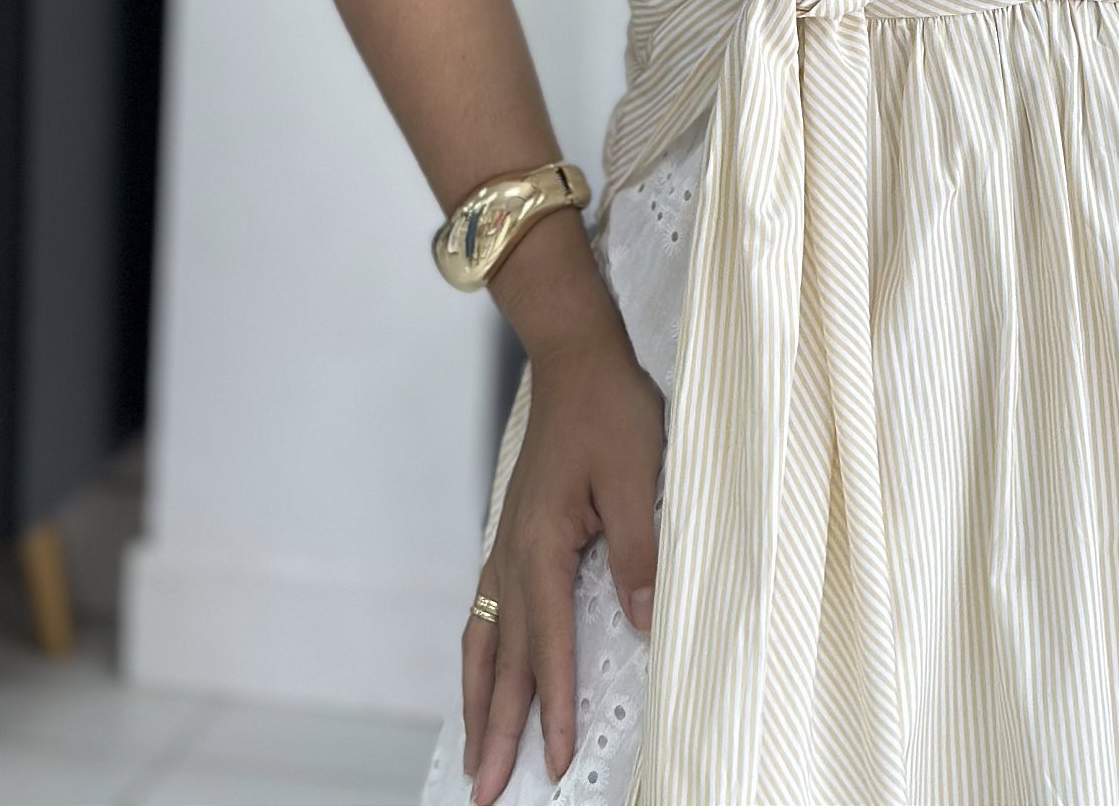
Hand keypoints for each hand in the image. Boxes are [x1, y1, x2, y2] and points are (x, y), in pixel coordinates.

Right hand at [462, 314, 665, 802]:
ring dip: (478, 700)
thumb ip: (640, 550)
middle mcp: (514, 553)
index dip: (556, 708)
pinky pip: (487, 610)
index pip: (549, 647)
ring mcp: (507, 544)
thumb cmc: (610, 408)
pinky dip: (480, 655)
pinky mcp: (513, 533)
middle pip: (502, 659)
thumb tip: (645, 623)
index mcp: (543, 545)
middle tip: (485, 792)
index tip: (559, 762)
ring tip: (474, 753)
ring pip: (484, 639)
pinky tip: (484, 672)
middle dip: (494, 730)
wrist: (575, 356)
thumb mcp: (638, 475)